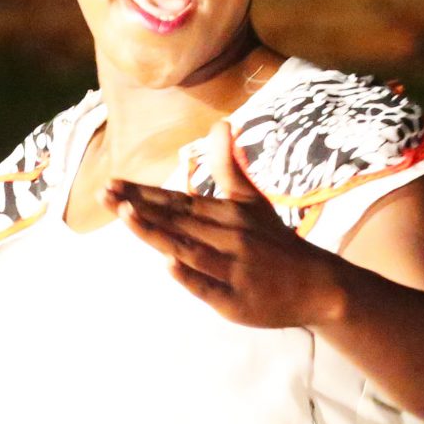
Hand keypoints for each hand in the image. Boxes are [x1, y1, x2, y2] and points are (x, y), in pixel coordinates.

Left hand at [112, 123, 344, 328]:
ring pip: (188, 249)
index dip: (143, 192)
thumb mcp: (252, 201)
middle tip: (104, 194)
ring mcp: (232, 268)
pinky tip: (168, 264)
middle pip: (175, 221)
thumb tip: (221, 123)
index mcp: (225, 214)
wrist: (318, 285)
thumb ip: (229, 166)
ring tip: (126, 216)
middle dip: (138, 208)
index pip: (176, 200)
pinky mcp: (236, 299)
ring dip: (157, 233)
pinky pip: (210, 286)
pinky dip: (190, 276)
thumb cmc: (276, 242)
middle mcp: (227, 237)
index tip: (111, 183)